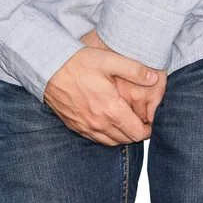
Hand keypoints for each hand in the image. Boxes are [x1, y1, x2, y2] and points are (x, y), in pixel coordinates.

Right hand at [44, 46, 158, 145]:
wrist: (48, 68)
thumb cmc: (78, 62)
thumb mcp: (109, 60)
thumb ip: (135, 70)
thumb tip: (154, 78)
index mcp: (111, 109)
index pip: (138, 133)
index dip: (148, 129)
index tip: (150, 120)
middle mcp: (99, 123)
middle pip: (126, 139)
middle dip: (137, 132)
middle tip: (140, 118)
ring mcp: (85, 127)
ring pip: (111, 142)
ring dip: (122, 134)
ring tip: (126, 120)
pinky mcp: (75, 126)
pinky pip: (96, 139)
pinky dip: (106, 135)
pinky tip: (108, 121)